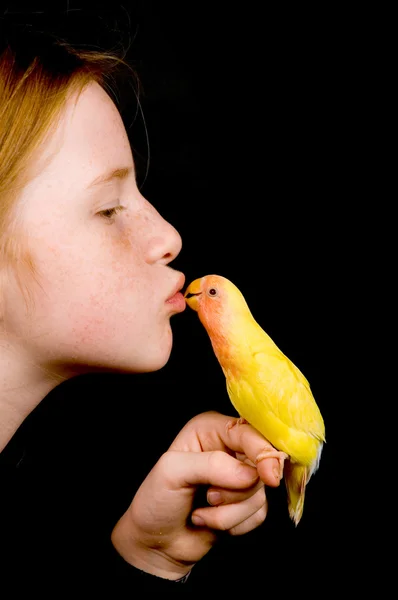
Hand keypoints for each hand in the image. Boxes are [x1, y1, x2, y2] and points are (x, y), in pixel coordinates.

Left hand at [111, 411, 284, 579]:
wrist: (155, 543)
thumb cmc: (156, 501)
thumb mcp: (172, 472)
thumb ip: (210, 465)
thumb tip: (250, 474)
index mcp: (210, 429)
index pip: (248, 432)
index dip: (263, 452)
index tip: (268, 476)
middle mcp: (228, 448)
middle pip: (260, 464)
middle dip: (236, 491)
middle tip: (209, 498)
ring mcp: (239, 476)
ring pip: (259, 493)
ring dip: (230, 511)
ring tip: (201, 510)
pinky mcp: (245, 503)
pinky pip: (259, 514)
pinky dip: (235, 524)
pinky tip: (210, 521)